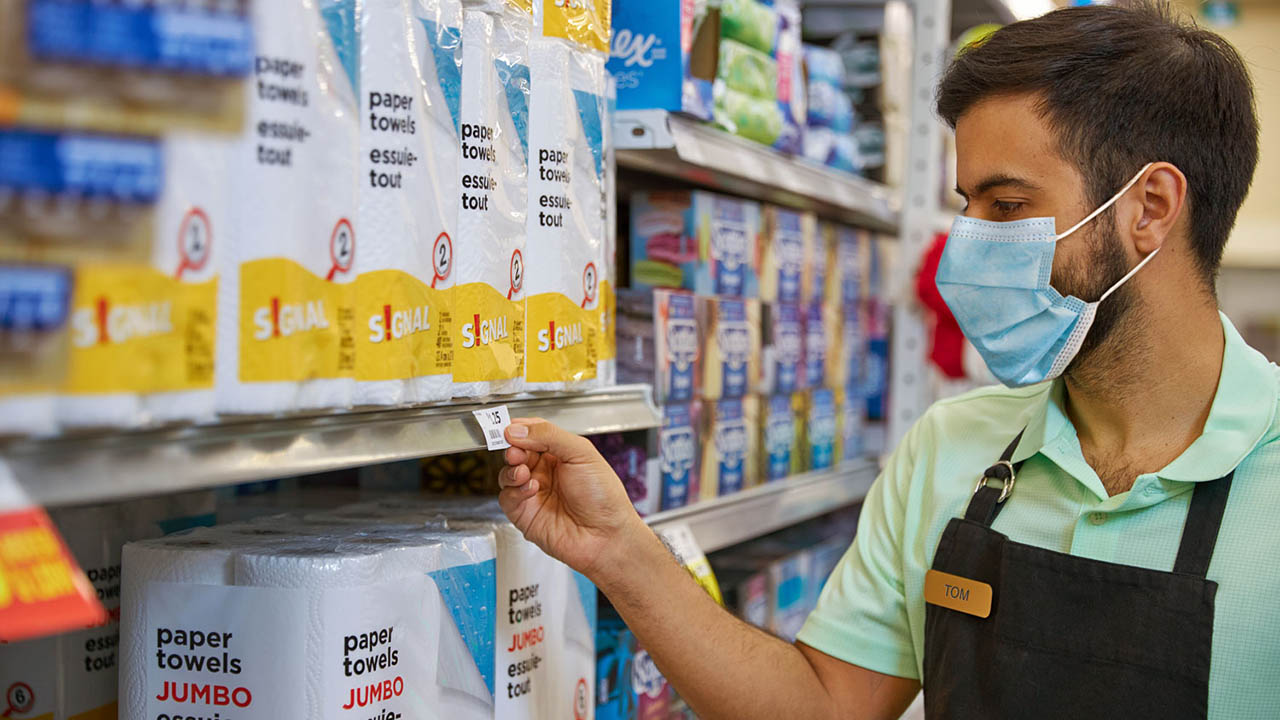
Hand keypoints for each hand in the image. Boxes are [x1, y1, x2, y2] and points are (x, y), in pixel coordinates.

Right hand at [498, 418, 647, 579]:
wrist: (605, 536)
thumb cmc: (604, 497)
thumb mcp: (581, 453)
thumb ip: (549, 436)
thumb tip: (518, 430)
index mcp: (561, 454)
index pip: (533, 433)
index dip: (519, 430)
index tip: (510, 428)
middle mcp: (546, 472)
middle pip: (516, 452)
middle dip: (513, 449)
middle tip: (516, 450)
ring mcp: (534, 493)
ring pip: (507, 474)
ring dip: (512, 470)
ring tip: (524, 472)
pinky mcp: (525, 514)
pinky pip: (507, 498)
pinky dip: (514, 491)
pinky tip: (531, 490)